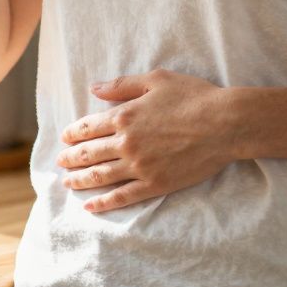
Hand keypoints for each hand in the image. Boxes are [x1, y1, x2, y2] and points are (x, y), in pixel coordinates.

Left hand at [57, 69, 240, 212]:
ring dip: (80, 180)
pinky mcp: (155, 184)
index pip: (87, 127)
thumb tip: (94, 88)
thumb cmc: (193, 96)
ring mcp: (139, 166)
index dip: (72, 134)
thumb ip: (121, 85)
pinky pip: (123, 197)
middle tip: (60, 162)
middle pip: (89, 153)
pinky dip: (104, 203)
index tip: (64, 138)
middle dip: (70, 158)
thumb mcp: (155, 80)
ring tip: (68, 183)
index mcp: (123, 116)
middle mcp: (126, 143)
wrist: (226, 123)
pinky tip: (90, 206)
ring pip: (100, 176)